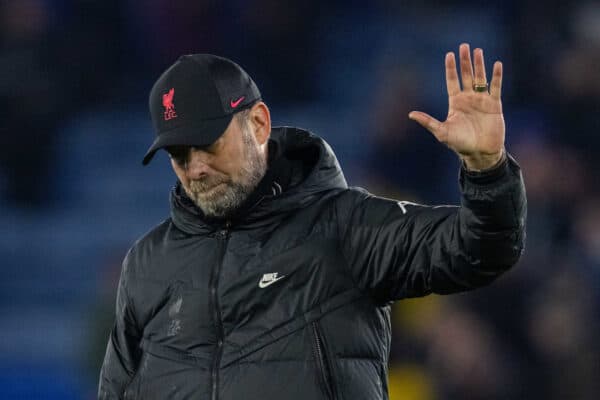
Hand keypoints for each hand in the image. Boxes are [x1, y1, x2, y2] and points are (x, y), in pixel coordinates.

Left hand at [409, 43, 504, 170]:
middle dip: (465, 61)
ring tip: (478, 51)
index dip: (451, 68)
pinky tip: (496, 64)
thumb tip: (410, 114)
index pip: (452, 81)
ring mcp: (481, 100)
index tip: (449, 54)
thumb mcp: (442, 132)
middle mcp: (468, 98)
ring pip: (480, 78)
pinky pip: (495, 87)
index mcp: (455, 102)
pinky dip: (496, 76)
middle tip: (464, 46)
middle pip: (466, 75)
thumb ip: (428, 122)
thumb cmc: (460, 144)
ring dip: (479, 65)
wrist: (480, 153)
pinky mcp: (494, 105)